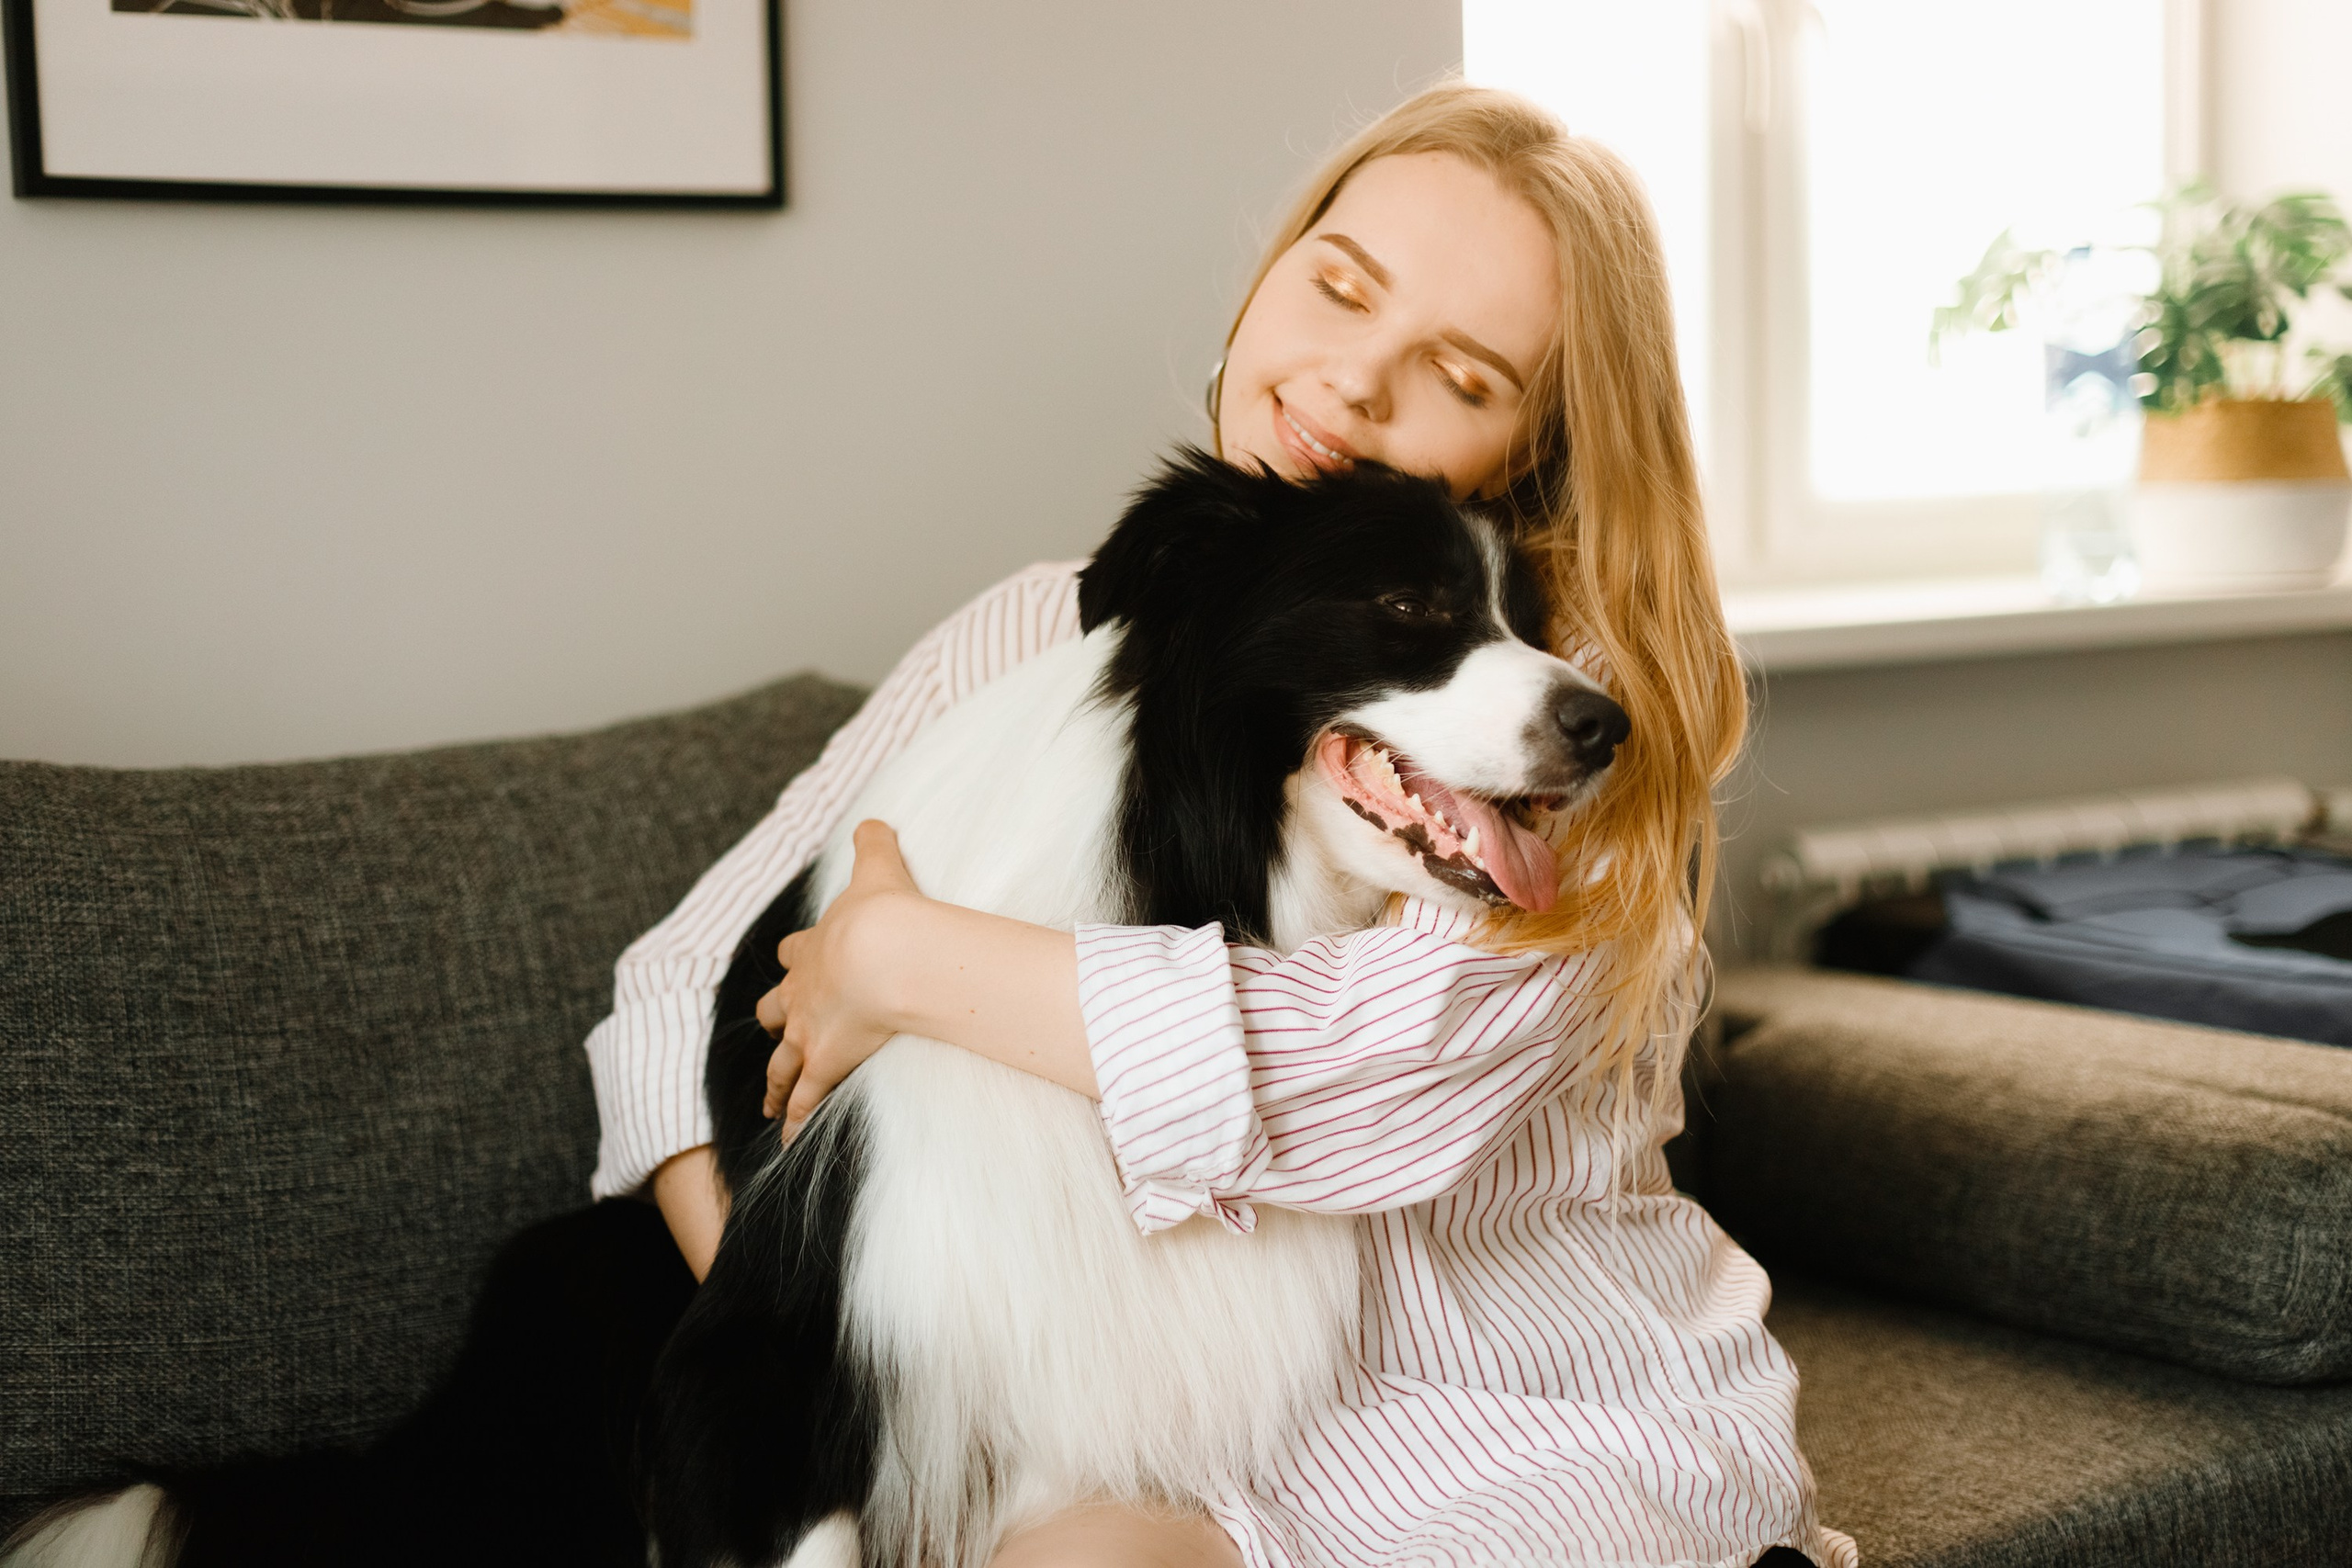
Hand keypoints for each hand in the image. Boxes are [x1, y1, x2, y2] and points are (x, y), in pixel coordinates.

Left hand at [756, 820, 922, 1141]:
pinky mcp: (823, 1063)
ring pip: (783, 1063)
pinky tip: (787, 1143)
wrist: (886, 952)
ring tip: (771, 1104)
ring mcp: (809, 1032)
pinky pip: (805, 1101)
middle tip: (777, 1028)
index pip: (795, 953)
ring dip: (777, 1083)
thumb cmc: (884, 912)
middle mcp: (802, 993)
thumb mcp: (877, 865)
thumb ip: (872, 841)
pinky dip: (795, 1123)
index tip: (795, 961)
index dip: (796, 957)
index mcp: (813, 949)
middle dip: (776, 1019)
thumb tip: (874, 819)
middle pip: (776, 1009)